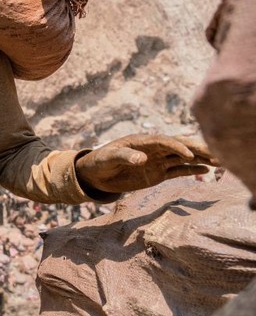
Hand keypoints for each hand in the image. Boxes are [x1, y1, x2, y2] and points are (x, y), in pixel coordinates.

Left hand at [75, 134, 216, 193]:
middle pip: (180, 147)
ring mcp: (157, 161)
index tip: (189, 155)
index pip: (165, 141)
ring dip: (200, 159)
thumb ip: (124, 156)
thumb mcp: (108, 158)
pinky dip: (192, 169)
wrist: (95, 174)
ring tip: (220, 161)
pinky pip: (178, 170)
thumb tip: (142, 159)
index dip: (177, 147)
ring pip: (183, 158)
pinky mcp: (158, 174)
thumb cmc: (99, 162)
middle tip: (217, 154)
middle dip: (198, 149)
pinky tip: (207, 170)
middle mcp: (153, 149)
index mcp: (142, 141)